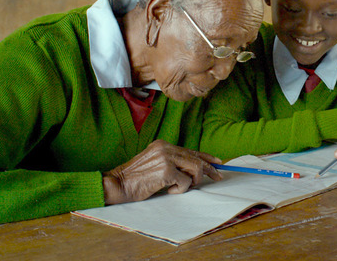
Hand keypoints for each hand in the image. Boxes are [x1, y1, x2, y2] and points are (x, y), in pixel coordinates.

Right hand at [102, 140, 222, 204]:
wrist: (118, 184)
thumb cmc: (136, 179)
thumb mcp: (155, 165)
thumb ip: (172, 163)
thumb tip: (195, 171)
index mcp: (163, 145)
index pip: (190, 150)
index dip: (206, 156)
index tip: (218, 162)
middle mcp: (166, 148)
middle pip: (196, 158)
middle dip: (209, 170)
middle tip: (218, 177)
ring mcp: (166, 158)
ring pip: (195, 169)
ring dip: (192, 182)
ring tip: (179, 187)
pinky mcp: (166, 170)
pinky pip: (186, 182)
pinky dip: (180, 190)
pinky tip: (168, 190)